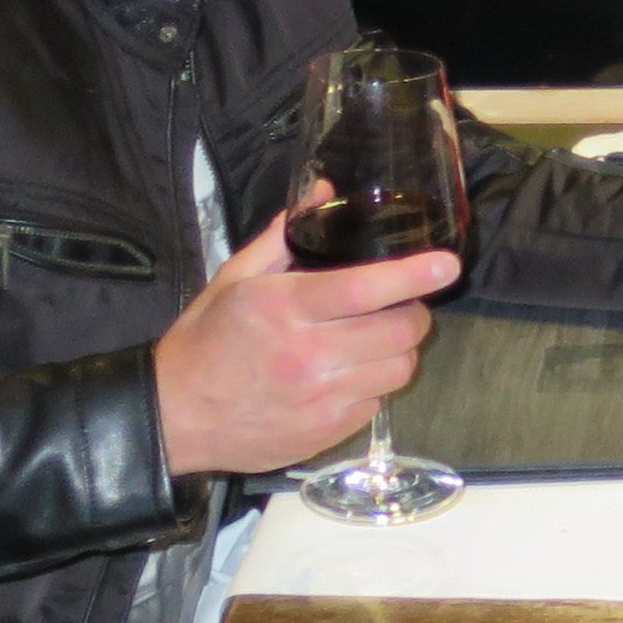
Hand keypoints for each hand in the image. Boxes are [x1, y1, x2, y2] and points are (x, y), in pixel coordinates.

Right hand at [153, 210, 461, 478]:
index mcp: (285, 309)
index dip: (412, 275)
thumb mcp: (234, 279)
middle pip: (399, 331)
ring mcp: (321, 399)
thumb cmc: (206, 340)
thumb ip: (285, 235)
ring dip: (398, 350)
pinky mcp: (327, 431)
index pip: (365, 289)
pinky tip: (347, 374)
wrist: (175, 416)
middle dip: (412, 312)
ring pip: (399, 369)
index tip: (447, 264)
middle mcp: (308, 356)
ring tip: (374, 340)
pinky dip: (374, 384)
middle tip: (399, 305)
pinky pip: (378, 401)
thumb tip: (325, 191)